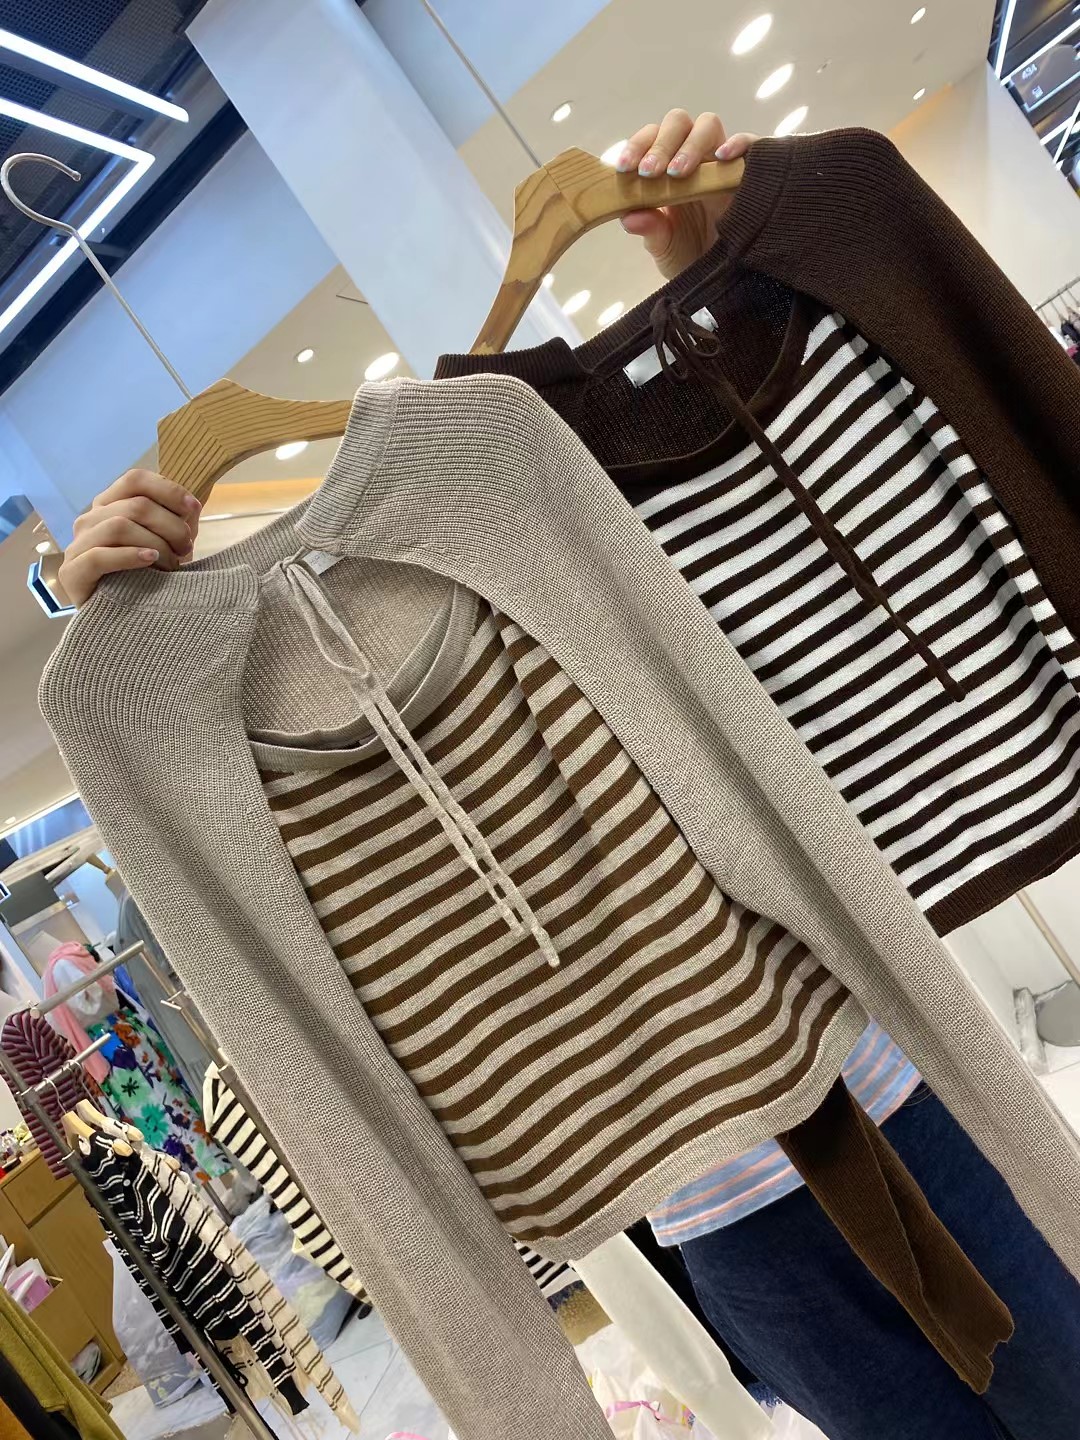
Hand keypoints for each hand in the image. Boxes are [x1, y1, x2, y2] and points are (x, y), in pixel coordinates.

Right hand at [59, 470, 200, 606]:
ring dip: (156, 544)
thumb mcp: (169, 545)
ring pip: (120, 525)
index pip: (136, 479)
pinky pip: (99, 555)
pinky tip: (150, 562)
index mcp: (110, 505)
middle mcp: (90, 519)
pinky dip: (129, 556)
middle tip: (187, 550)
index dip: (169, 490)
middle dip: (171, 526)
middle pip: (136, 505)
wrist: (125, 624)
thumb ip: (178, 522)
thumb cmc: (148, 579)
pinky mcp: (72, 573)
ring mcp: (77, 545)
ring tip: (172, 564)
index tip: (194, 510)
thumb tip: (191, 506)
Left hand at [617, 111, 757, 280]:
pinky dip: (739, 142)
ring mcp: (722, 162)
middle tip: (650, 172)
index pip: (651, 139)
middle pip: (677, 123)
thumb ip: (650, 230)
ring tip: (678, 172)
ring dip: (690, 143)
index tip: (625, 168)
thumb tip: (629, 218)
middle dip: (660, 143)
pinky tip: (723, 156)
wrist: (719, 279)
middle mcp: (694, 158)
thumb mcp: (664, 247)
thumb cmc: (689, 255)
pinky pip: (751, 143)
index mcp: (667, 169)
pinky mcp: (749, 171)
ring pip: (708, 125)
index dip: (637, 146)